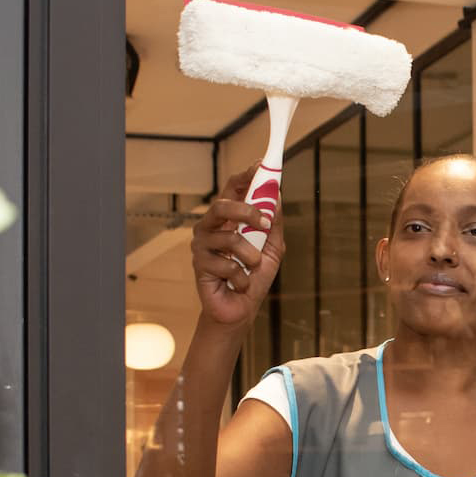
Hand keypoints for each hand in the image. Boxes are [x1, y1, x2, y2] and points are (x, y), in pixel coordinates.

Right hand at [190, 166, 285, 329]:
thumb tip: (276, 195)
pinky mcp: (199, 263)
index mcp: (229, 218)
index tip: (261, 166)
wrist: (240, 309)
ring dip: (251, 257)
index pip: (233, 189)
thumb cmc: (253, 277)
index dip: (246, 176)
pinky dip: (242, 277)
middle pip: (222, 205)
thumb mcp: (272, 247)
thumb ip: (274, 223)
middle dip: (246, 210)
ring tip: (252, 269)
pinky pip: (228, 264)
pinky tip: (239, 283)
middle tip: (265, 222)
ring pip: (230, 238)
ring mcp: (202, 244)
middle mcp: (212, 226)